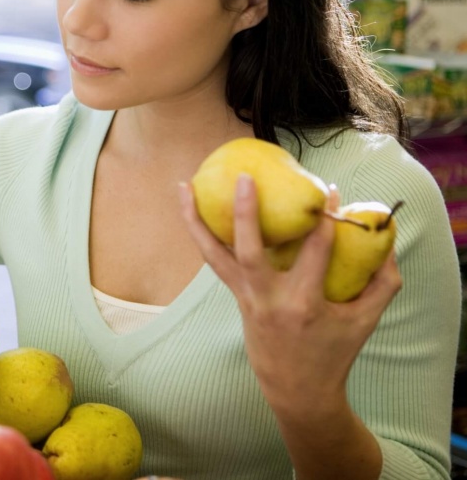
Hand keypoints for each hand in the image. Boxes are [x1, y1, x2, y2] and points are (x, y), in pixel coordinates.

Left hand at [177, 174, 401, 412]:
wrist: (296, 390)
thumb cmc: (334, 352)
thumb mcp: (365, 321)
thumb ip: (382, 282)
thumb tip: (385, 238)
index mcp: (305, 303)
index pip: (315, 251)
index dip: (323, 218)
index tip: (327, 190)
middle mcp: (269, 299)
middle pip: (249, 251)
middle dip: (244, 214)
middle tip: (244, 178)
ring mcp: (246, 297)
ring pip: (213, 255)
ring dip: (195, 220)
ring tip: (183, 186)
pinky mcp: (234, 296)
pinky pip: (213, 260)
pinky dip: (201, 234)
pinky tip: (188, 208)